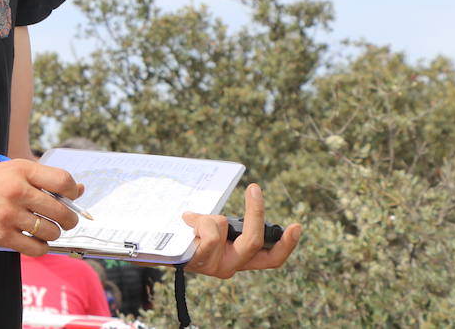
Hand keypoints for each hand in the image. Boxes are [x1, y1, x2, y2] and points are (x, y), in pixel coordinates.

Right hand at [0, 159, 82, 255]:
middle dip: (69, 220)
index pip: (62, 180)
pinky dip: (40, 248)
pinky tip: (35, 242)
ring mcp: (9, 214)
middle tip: (65, 221)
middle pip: (61, 210)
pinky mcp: (1, 235)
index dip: (72, 192)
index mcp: (21, 169)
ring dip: (53, 234)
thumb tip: (78, 190)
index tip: (71, 198)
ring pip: (51, 231)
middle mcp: (17, 190)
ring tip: (45, 231)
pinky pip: (35, 248)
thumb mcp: (8, 171)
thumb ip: (41, 179)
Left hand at [180, 183, 301, 277]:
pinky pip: (208, 234)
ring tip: (193, 221)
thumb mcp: (208, 229)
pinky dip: (199, 222)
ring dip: (209, 218)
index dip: (286, 245)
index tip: (297, 226)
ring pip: (223, 229)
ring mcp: (215, 266)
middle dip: (256, 213)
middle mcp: (231, 266)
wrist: (157, 253)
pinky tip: (187, 224)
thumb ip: (218, 223)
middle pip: (255, 242)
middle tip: (255, 188)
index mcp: (239, 258)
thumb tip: (219, 216)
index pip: (271, 258)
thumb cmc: (186, 239)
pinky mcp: (200, 262)